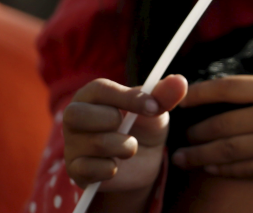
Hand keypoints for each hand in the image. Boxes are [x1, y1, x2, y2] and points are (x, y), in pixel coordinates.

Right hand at [64, 75, 187, 193]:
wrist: (142, 162)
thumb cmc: (144, 126)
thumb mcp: (156, 109)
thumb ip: (164, 95)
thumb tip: (180, 81)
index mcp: (93, 94)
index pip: (100, 89)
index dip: (127, 98)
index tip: (154, 108)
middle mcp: (75, 117)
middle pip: (77, 114)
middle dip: (112, 121)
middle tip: (129, 127)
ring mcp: (72, 144)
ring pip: (93, 142)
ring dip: (122, 146)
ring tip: (131, 147)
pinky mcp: (75, 170)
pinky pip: (87, 169)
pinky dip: (109, 168)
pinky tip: (116, 166)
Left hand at [172, 38, 252, 183]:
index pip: (227, 89)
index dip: (198, 93)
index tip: (179, 96)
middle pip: (220, 123)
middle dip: (195, 129)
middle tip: (178, 132)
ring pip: (227, 149)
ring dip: (200, 153)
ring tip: (183, 156)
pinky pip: (246, 168)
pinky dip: (224, 167)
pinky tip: (212, 166)